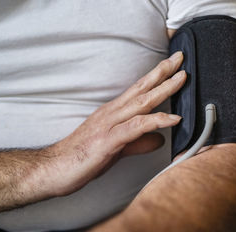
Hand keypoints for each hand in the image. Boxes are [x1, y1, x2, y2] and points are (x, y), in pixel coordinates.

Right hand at [46, 52, 185, 195]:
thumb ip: (138, 142)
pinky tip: (173, 118)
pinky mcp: (108, 140)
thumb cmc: (81, 158)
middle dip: (162, 72)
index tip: (172, 65)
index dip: (156, 76)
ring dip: (163, 89)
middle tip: (180, 57)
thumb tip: (158, 139)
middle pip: (141, 89)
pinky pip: (136, 127)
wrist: (53, 170)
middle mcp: (111, 114)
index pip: (138, 90)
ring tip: (182, 78)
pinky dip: (156, 121)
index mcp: (112, 113)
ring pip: (141, 103)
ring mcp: (109, 125)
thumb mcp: (116, 148)